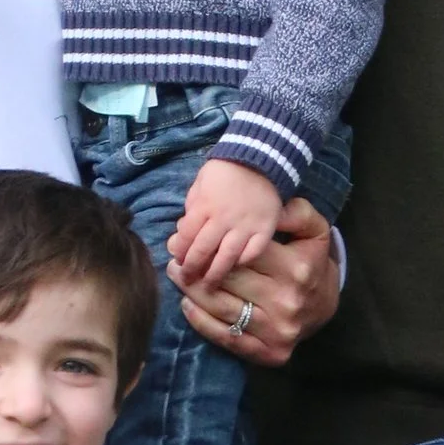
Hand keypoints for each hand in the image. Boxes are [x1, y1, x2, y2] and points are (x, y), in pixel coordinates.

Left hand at [168, 155, 284, 293]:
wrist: (260, 159)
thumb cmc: (225, 171)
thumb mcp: (200, 184)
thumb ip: (192, 207)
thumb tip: (185, 232)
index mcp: (204, 205)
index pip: (186, 236)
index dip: (179, 251)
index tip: (178, 260)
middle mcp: (223, 218)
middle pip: (203, 251)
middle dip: (192, 268)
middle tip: (188, 279)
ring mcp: (246, 225)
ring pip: (227, 257)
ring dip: (215, 274)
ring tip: (208, 285)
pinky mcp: (265, 229)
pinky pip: (253, 252)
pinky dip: (243, 262)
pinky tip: (235, 267)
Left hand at [173, 193, 340, 367]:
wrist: (326, 307)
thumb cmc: (312, 262)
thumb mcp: (314, 230)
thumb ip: (296, 212)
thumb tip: (272, 207)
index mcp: (296, 268)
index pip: (244, 252)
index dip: (213, 240)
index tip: (188, 232)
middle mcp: (287, 301)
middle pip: (228, 279)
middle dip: (196, 263)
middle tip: (173, 251)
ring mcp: (278, 330)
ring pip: (222, 307)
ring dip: (191, 289)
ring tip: (175, 272)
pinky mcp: (269, 353)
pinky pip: (226, 337)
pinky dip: (201, 321)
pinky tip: (187, 304)